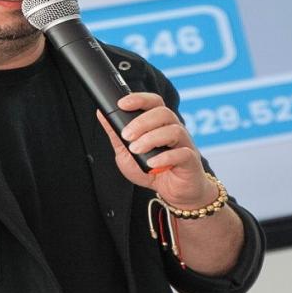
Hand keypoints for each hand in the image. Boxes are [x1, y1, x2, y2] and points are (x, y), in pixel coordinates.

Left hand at [96, 93, 218, 209]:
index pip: (153, 102)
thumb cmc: (152, 170)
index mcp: (159, 123)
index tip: (122, 104)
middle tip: (127, 135)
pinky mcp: (190, 160)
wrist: (173, 193)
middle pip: (163, 113)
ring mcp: (184, 144)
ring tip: (136, 150)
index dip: (139, 99)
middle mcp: (174, 129)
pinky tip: (152, 164)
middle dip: (142, 122)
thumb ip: (116, 134)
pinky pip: (182, 153)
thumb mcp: (126, 152)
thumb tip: (101, 113)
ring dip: (151, 138)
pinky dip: (165, 157)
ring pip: (174, 130)